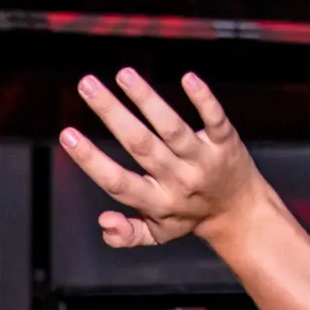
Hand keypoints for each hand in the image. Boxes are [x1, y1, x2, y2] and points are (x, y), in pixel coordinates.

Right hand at [60, 69, 267, 248]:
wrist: (241, 212)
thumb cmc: (189, 216)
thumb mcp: (156, 235)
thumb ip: (126, 234)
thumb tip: (104, 222)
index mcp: (157, 202)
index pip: (118, 182)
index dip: (91, 160)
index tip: (67, 135)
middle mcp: (179, 180)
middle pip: (141, 145)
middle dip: (112, 113)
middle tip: (86, 84)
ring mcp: (203, 160)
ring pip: (172, 128)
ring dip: (147, 99)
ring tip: (123, 74)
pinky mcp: (225, 142)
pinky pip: (214, 119)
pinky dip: (202, 99)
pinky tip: (187, 78)